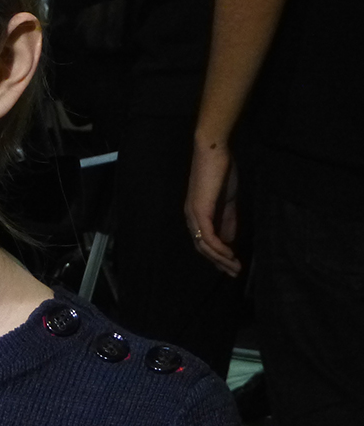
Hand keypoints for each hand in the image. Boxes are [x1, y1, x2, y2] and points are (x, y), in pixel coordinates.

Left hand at [184, 141, 240, 276]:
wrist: (215, 152)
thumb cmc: (221, 172)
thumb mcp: (227, 200)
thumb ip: (227, 219)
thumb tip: (229, 240)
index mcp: (196, 214)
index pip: (203, 242)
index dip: (217, 256)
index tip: (232, 265)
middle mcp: (191, 217)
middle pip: (201, 248)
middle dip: (218, 262)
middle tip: (234, 273)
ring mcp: (193, 214)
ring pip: (203, 245)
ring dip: (220, 259)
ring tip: (235, 268)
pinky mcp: (200, 211)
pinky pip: (207, 236)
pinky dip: (218, 248)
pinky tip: (229, 255)